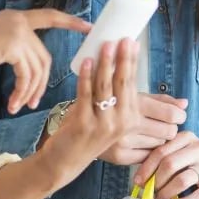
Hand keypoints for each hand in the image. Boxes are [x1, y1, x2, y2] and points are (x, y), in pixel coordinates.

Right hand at [0, 8, 91, 113]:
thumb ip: (13, 45)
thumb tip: (28, 64)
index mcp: (17, 17)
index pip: (50, 15)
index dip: (70, 21)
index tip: (88, 26)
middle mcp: (20, 21)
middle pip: (44, 56)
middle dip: (42, 82)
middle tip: (35, 101)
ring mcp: (17, 32)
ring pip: (37, 69)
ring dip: (30, 92)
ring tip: (20, 105)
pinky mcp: (13, 45)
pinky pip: (27, 75)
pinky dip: (22, 93)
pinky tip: (12, 104)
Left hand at [37, 39, 141, 188]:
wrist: (66, 160)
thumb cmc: (86, 132)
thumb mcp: (107, 116)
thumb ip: (113, 94)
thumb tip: (114, 58)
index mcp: (131, 119)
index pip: (133, 84)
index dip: (132, 62)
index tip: (132, 41)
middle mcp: (121, 122)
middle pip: (123, 83)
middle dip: (123, 58)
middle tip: (122, 38)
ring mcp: (104, 124)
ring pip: (106, 87)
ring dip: (105, 63)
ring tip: (105, 45)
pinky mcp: (84, 124)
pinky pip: (86, 94)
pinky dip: (85, 76)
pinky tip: (85, 61)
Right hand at [96, 93, 188, 165]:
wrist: (78, 124)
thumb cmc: (108, 104)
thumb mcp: (132, 95)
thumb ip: (160, 100)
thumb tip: (185, 103)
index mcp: (132, 103)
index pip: (171, 114)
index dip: (179, 115)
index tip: (176, 114)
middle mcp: (128, 123)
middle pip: (169, 131)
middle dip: (169, 127)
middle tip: (161, 123)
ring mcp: (123, 142)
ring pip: (160, 145)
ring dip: (158, 139)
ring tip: (147, 131)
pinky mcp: (120, 157)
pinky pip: (148, 157)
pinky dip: (148, 151)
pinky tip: (140, 142)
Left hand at [131, 131, 198, 198]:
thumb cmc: (196, 160)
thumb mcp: (182, 151)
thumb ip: (164, 157)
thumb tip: (140, 177)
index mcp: (186, 138)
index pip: (160, 151)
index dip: (146, 168)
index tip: (137, 181)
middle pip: (169, 164)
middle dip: (156, 181)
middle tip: (150, 191)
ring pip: (182, 180)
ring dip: (166, 192)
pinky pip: (197, 195)